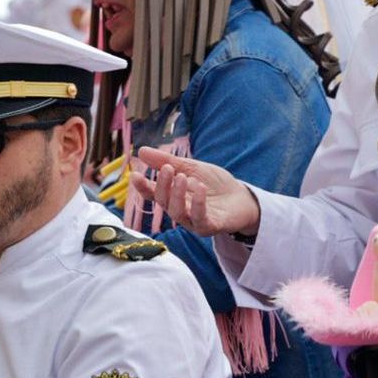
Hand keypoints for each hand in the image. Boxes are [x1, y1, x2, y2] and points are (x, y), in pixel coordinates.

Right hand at [131, 146, 261, 236]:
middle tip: (167, 168)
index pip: (153, 193)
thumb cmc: (215, 184)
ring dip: (176, 194)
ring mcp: (192, 221)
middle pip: (164, 202)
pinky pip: (199, 218)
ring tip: (181, 176)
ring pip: (177, 212)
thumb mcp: (192, 168)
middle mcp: (179, 210)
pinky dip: (197, 203)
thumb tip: (141, 150)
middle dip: (163, 185)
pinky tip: (198, 187)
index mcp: (173, 197)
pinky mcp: (209, 227)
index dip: (142, 186)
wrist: (242, 198)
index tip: (135, 175)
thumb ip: (168, 160)